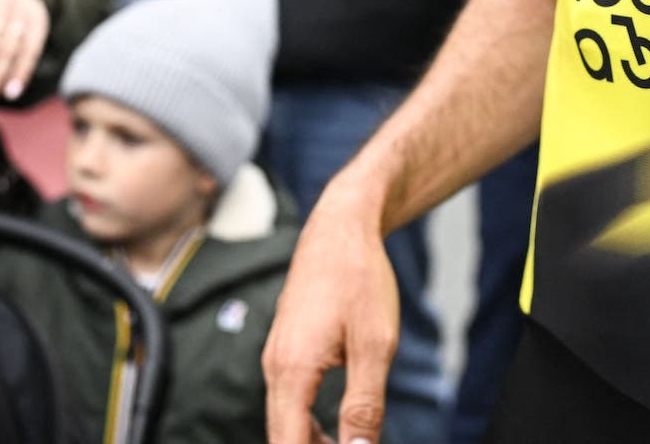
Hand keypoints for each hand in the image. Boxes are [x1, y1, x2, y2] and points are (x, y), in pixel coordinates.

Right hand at [264, 186, 401, 443]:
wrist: (341, 227)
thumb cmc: (360, 278)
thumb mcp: (375, 346)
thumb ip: (364, 405)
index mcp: (292, 370)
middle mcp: (274, 367)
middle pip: (282, 436)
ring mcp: (276, 357)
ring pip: (284, 419)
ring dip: (310, 442)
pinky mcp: (285, 349)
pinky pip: (288, 400)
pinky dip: (306, 422)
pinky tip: (334, 430)